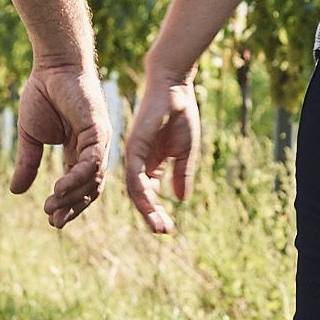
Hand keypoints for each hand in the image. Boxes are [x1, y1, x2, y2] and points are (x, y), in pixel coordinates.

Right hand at [11, 59, 112, 228]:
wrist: (52, 66)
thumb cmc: (43, 95)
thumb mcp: (30, 136)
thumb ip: (28, 164)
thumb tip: (16, 192)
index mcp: (80, 151)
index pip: (79, 186)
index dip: (67, 204)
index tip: (52, 220)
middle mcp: (94, 149)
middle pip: (90, 188)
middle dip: (73, 207)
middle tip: (54, 221)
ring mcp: (100, 141)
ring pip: (93, 179)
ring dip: (72, 196)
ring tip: (52, 207)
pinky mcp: (99, 130)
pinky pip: (92, 161)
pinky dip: (78, 177)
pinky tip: (60, 186)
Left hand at [123, 68, 198, 234]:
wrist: (174, 88)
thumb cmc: (181, 114)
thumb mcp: (185, 151)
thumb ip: (182, 175)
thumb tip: (181, 200)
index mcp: (151, 164)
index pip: (151, 194)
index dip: (159, 211)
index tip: (169, 228)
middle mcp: (139, 163)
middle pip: (142, 197)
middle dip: (153, 215)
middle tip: (164, 231)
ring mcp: (135, 156)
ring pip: (136, 190)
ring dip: (147, 210)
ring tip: (159, 225)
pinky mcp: (134, 147)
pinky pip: (134, 174)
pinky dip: (141, 191)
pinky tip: (150, 205)